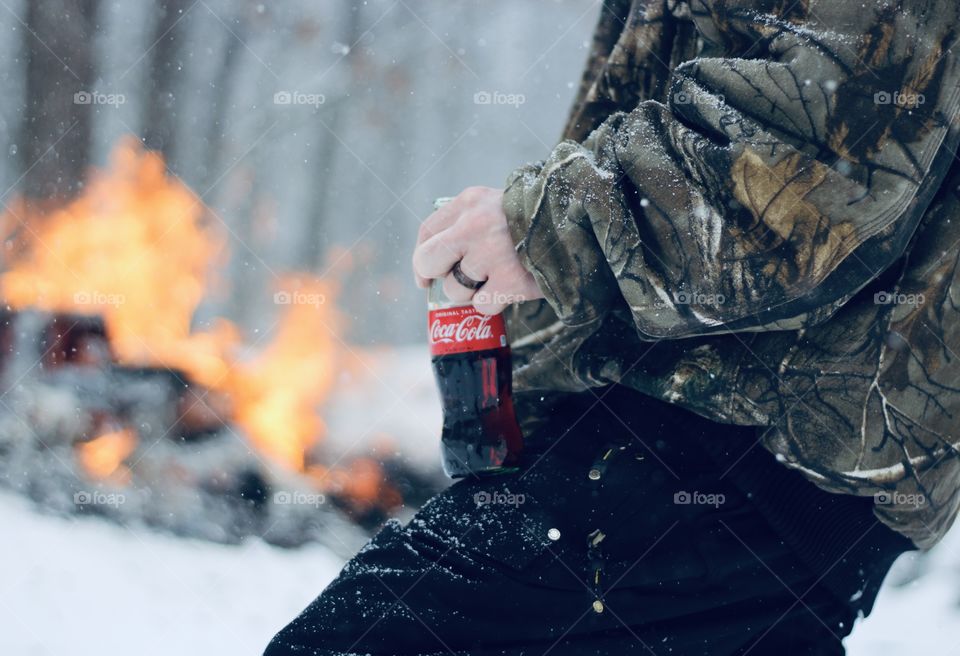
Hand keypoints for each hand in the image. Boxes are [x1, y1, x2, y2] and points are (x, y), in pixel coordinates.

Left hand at [412, 186, 543, 313]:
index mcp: (470, 202)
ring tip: (500, 277)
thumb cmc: (536, 219)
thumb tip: (438, 264)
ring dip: (473, 293)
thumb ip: (469, 223)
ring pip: (455, 290)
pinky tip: (513, 287)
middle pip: (429, 261)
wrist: (583, 223)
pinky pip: (482, 305)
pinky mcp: (510, 281)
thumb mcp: (498, 205)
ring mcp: (491, 254)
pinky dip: (495, 303)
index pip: (427, 232)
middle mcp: (474, 225)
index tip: (426, 277)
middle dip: (440, 278)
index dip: (422, 260)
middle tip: (459, 282)